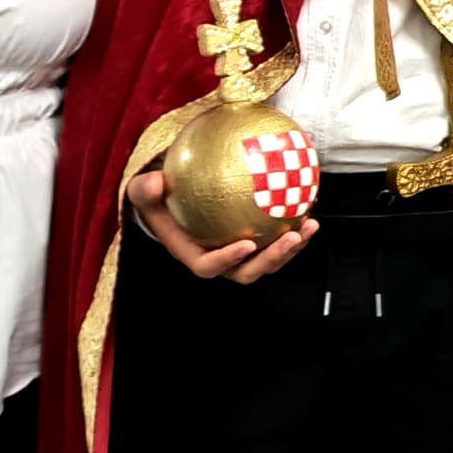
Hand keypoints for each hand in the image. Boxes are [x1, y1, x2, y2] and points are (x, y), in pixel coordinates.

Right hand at [125, 164, 318, 283]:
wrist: (170, 199)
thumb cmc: (156, 199)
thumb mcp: (142, 191)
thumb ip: (145, 189)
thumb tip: (155, 181)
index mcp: (192, 253)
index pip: (209, 266)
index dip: (228, 260)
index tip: (246, 244)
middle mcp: (219, 257)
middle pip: (248, 271)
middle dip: (272, 259)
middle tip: (291, 238)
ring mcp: (239, 251)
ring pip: (268, 259)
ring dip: (292, 248)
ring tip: (309, 226)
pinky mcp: (255, 239)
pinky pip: (276, 240)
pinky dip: (295, 229)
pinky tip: (309, 208)